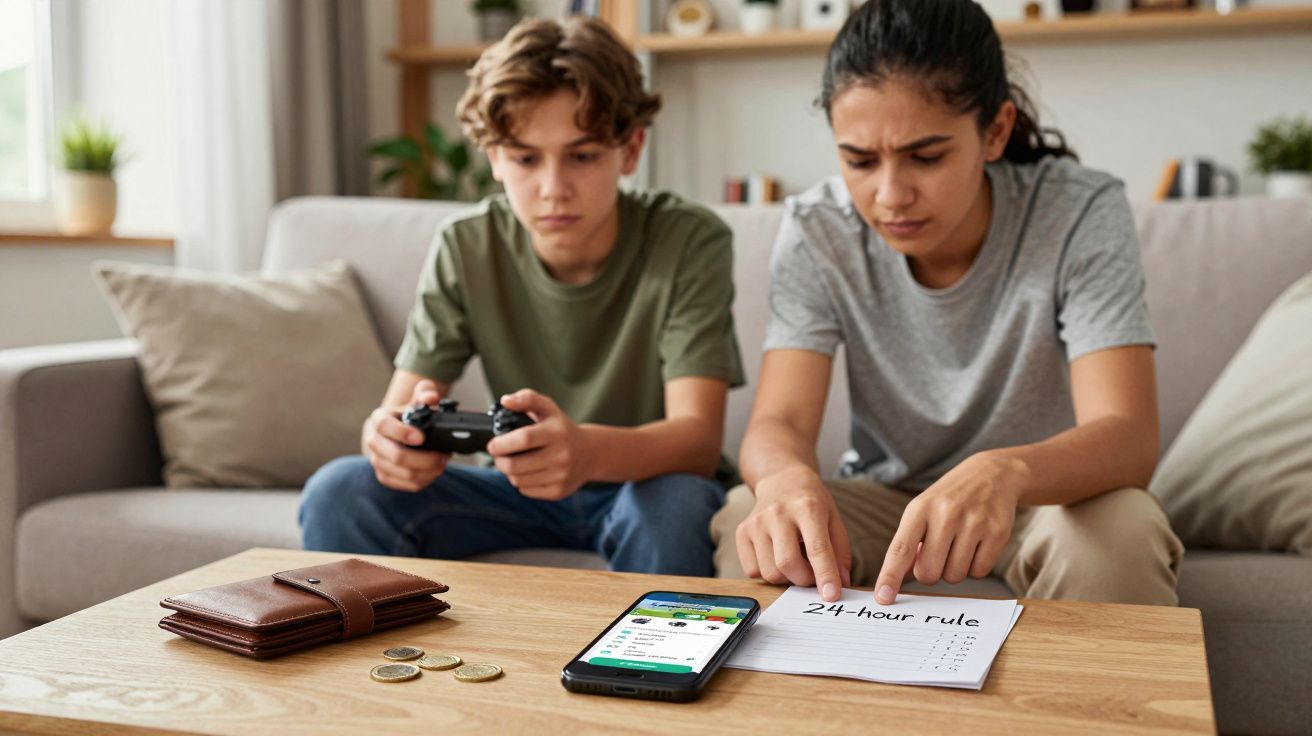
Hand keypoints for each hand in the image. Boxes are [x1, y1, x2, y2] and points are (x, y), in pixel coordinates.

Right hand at [361, 379, 450, 491]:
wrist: (393, 433)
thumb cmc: (406, 415)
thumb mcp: (415, 399)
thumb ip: (425, 392)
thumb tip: (431, 397)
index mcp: (379, 419)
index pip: (384, 426)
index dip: (402, 433)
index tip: (421, 437)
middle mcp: (374, 442)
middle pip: (395, 456)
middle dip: (424, 459)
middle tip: (443, 456)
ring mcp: (378, 461)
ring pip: (403, 474)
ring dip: (428, 471)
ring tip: (443, 463)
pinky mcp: (385, 477)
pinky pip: (406, 485)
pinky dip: (425, 481)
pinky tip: (435, 472)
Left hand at [486, 389, 593, 500]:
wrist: (590, 453)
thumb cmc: (562, 429)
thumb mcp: (548, 408)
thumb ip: (527, 399)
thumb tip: (506, 401)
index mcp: (557, 432)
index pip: (523, 439)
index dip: (501, 444)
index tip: (493, 444)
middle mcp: (561, 455)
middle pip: (515, 465)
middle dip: (499, 461)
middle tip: (499, 456)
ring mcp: (561, 476)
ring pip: (518, 480)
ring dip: (509, 473)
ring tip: (514, 463)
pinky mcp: (558, 491)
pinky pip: (526, 491)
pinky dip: (521, 483)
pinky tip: (528, 472)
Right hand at [736, 466, 851, 601]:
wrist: (781, 480)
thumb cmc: (811, 502)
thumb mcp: (834, 519)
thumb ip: (840, 552)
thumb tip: (841, 583)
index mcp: (807, 507)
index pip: (817, 548)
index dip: (825, 575)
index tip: (832, 596)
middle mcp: (778, 513)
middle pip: (788, 564)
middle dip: (804, 580)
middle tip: (813, 575)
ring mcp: (756, 522)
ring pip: (769, 572)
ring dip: (786, 578)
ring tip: (795, 562)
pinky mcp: (741, 531)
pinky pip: (752, 571)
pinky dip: (767, 573)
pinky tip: (776, 556)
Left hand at [873, 453, 1020, 604]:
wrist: (992, 474)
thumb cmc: (949, 498)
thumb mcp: (922, 510)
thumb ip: (909, 543)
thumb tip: (898, 577)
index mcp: (920, 509)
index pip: (900, 549)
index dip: (890, 576)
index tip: (883, 598)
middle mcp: (946, 514)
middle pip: (929, 573)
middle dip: (930, 572)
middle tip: (938, 553)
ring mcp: (974, 523)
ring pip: (954, 576)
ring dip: (954, 569)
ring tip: (959, 544)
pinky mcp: (998, 532)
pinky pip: (979, 572)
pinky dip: (975, 566)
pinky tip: (976, 544)